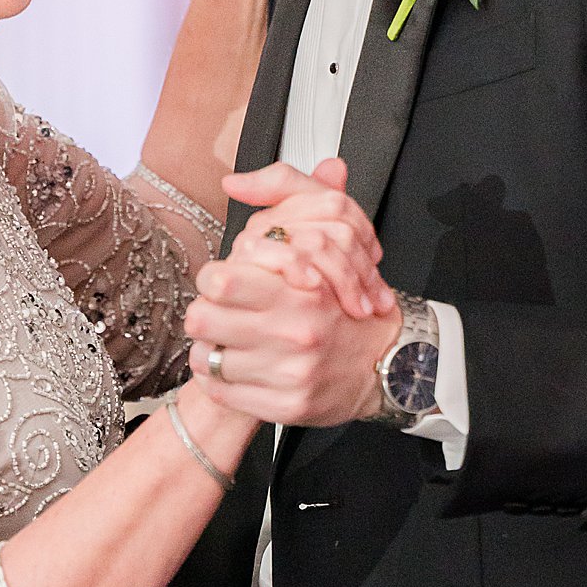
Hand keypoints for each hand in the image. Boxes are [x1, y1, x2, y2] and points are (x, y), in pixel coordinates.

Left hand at [189, 162, 400, 426]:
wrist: (383, 361)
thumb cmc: (344, 301)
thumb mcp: (327, 234)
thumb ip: (282, 194)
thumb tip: (234, 179)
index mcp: (301, 288)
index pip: (219, 279)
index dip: (212, 277)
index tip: (221, 282)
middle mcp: (295, 332)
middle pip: (202, 318)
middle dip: (202, 312)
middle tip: (214, 311)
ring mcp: (291, 373)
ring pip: (207, 358)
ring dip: (209, 347)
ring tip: (225, 340)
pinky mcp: (287, 406)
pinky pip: (223, 392)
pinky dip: (220, 379)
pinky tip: (233, 366)